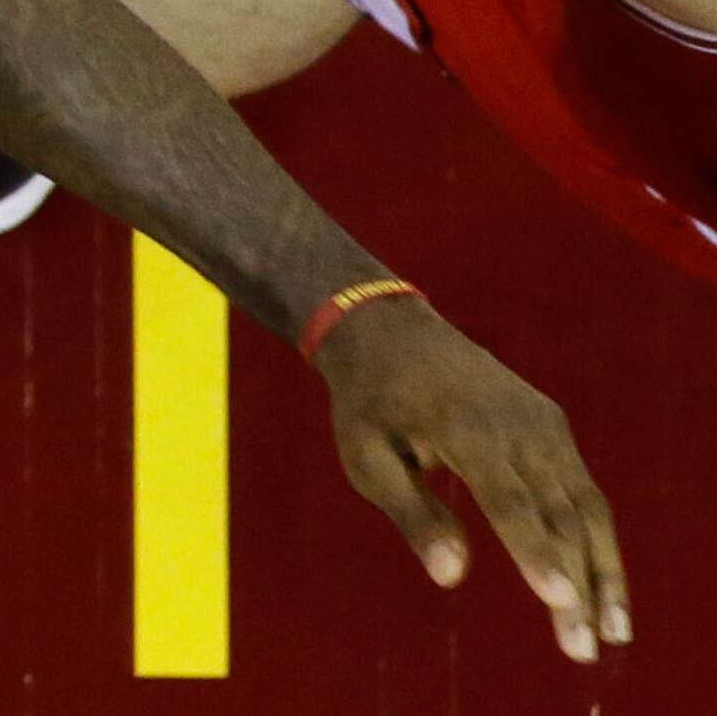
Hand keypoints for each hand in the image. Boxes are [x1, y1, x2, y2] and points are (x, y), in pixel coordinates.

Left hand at [313, 295, 627, 662]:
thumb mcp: (364, 456)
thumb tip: (451, 576)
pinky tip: (602, 585)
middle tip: (582, 648)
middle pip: (556, 513)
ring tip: (612, 631)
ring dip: (603, 570)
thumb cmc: (368, 403)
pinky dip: (598, 539)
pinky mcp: (553, 424)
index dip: (535, 553)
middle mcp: (514, 422)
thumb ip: (410, 513)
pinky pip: (583, 489)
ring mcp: (541, 420)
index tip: (560, 601)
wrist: (389, 329)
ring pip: (585, 505)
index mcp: (461, 427)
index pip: (508, 500)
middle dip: (576, 584)